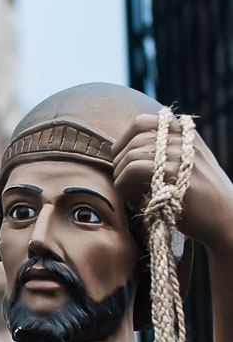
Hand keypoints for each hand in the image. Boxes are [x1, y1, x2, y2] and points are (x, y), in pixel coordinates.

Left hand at [112, 113, 232, 253]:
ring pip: (131, 155)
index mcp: (185, 134)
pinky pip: (133, 170)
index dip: (123, 139)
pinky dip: (125, 185)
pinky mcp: (174, 172)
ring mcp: (180, 154)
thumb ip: (165, 153)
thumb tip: (121, 150)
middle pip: (133, 139)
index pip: (142, 122)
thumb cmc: (202, 199)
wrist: (225, 219)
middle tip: (122, 180)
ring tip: (128, 191)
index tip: (119, 157)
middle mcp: (183, 139)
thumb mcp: (188, 166)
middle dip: (119, 161)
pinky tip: (134, 198)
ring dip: (121, 175)